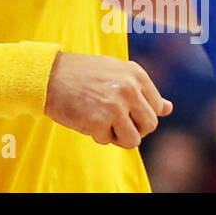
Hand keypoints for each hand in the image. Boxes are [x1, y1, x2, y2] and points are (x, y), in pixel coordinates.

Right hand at [44, 52, 172, 148]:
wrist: (46, 75)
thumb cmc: (81, 74)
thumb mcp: (115, 73)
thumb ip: (142, 90)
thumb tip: (169, 109)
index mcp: (136, 74)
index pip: (156, 107)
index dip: (139, 114)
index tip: (123, 108)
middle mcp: (129, 88)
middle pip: (150, 125)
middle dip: (134, 128)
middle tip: (114, 120)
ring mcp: (114, 106)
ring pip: (134, 140)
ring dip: (117, 136)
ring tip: (101, 121)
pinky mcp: (98, 121)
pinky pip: (107, 141)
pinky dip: (97, 135)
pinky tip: (85, 118)